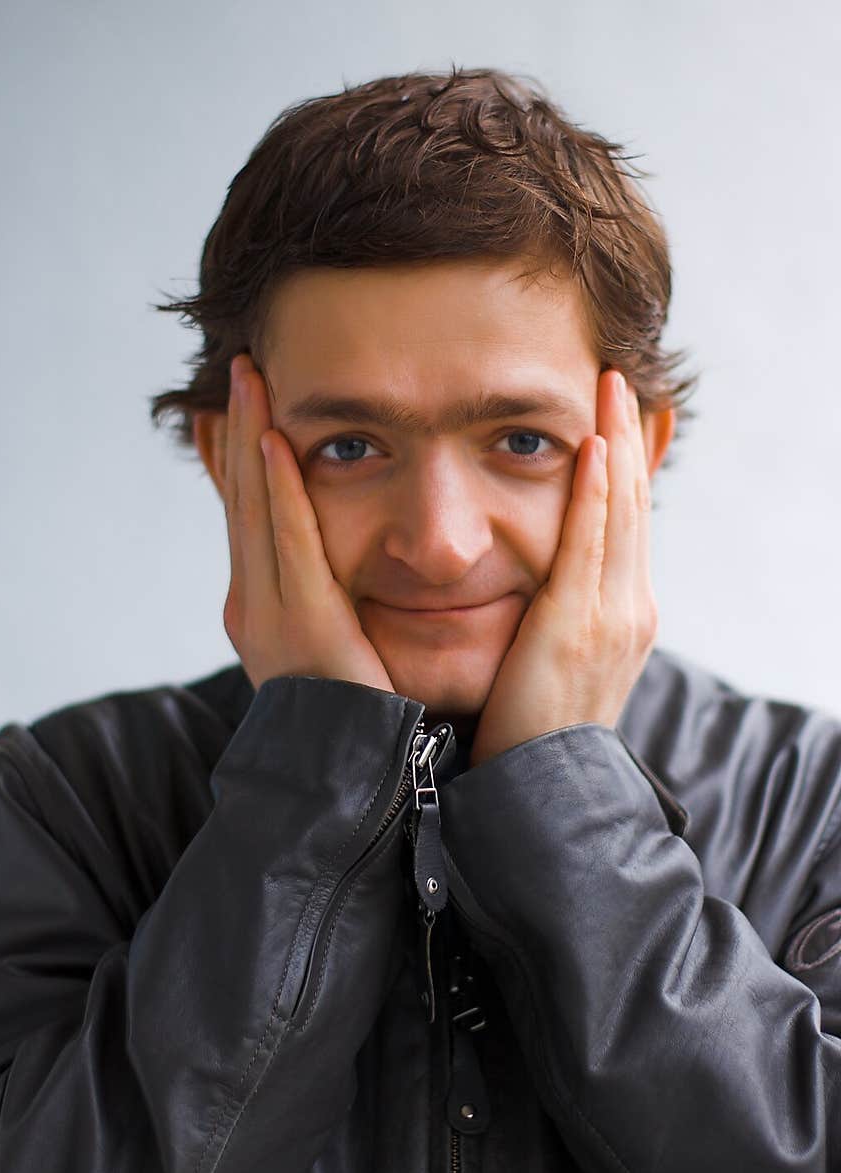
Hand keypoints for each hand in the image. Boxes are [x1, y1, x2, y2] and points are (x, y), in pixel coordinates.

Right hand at [222, 354, 395, 692]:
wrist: (352, 787)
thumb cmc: (361, 722)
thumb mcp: (337, 651)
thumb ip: (333, 605)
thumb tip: (345, 573)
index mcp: (262, 610)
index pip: (248, 515)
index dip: (240, 456)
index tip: (234, 407)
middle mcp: (254, 606)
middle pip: (244, 498)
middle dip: (241, 430)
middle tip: (242, 368)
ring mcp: (271, 614)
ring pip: (257, 507)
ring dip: (253, 438)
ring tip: (251, 380)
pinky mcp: (304, 623)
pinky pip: (290, 543)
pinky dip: (281, 490)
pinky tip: (279, 442)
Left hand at [468, 369, 656, 766]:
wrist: (544, 792)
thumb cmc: (538, 731)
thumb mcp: (560, 662)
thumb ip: (559, 616)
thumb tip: (543, 586)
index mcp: (624, 613)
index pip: (628, 522)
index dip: (624, 465)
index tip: (615, 415)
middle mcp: (630, 607)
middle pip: (634, 504)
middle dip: (627, 439)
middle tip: (617, 380)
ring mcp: (613, 616)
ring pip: (621, 512)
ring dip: (615, 445)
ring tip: (609, 389)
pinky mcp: (580, 626)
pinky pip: (591, 545)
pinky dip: (596, 493)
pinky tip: (592, 448)